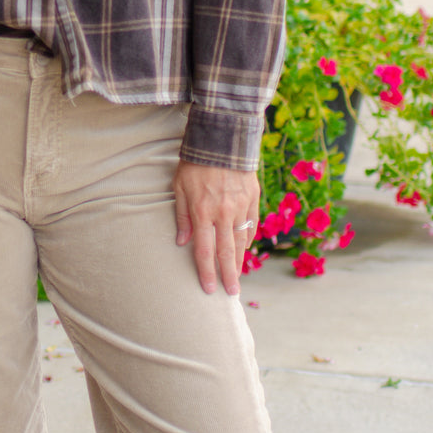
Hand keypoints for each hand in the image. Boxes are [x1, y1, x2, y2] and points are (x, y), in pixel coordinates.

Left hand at [173, 161, 258, 295]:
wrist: (221, 138)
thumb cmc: (194, 163)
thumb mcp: (179, 187)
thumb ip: (182, 216)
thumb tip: (182, 243)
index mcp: (203, 211)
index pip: (205, 250)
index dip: (206, 272)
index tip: (209, 290)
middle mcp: (223, 212)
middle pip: (227, 252)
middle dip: (228, 275)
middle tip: (231, 294)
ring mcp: (241, 206)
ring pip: (241, 241)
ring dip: (239, 261)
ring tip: (237, 277)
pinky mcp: (253, 198)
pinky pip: (251, 224)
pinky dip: (247, 238)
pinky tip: (244, 249)